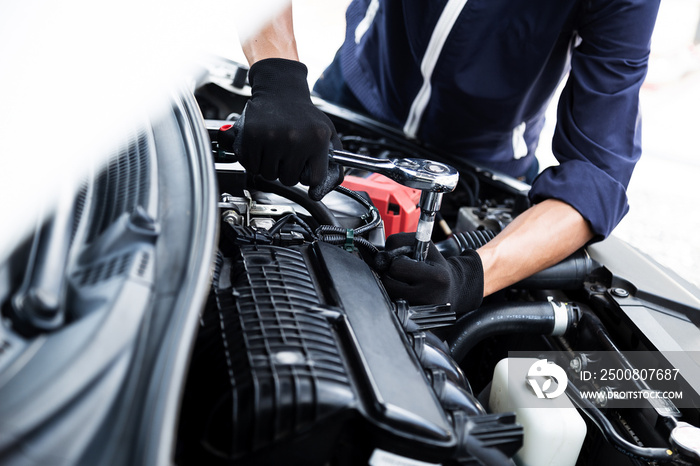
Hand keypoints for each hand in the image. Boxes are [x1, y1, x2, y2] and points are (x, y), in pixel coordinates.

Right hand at [236, 58, 343, 199]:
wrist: (281, 90)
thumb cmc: (304, 114)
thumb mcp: (328, 132)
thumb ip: (335, 158)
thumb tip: (330, 184)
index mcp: (317, 140)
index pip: (315, 179)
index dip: (309, 178)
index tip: (305, 172)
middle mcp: (296, 139)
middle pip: (289, 180)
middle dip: (288, 172)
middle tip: (287, 156)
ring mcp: (273, 138)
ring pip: (269, 174)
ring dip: (271, 168)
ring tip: (275, 151)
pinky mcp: (253, 136)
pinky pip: (252, 165)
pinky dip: (255, 162)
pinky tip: (262, 150)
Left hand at [378, 233, 483, 313]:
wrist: (451, 289)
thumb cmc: (435, 264)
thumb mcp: (424, 244)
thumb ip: (400, 241)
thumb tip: (380, 254)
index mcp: (435, 277)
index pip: (396, 267)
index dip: (395, 260)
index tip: (403, 260)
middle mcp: (429, 297)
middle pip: (388, 282)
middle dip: (390, 274)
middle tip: (401, 271)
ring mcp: (420, 311)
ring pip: (387, 294)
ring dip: (390, 285)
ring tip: (403, 281)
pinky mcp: (414, 319)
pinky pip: (392, 305)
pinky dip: (394, 296)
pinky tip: (404, 292)